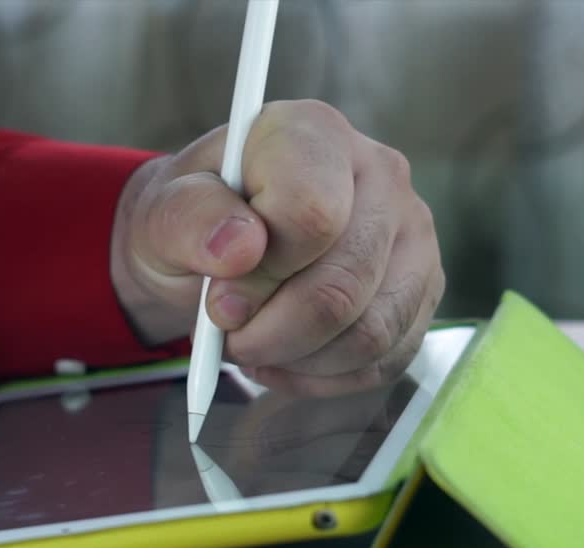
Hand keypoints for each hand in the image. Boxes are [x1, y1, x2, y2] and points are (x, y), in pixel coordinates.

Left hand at [111, 100, 443, 395]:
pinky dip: (322, 377)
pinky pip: (384, 360)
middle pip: (343, 287)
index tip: (218, 298)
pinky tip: (284, 358)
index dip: (260, 275)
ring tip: (252, 345)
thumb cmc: (195, 220)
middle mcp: (381, 175)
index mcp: (314, 135)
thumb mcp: (163, 212)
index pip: (313, 216)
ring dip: (295, 359)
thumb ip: (189, 219)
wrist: (217, 243)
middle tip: (228, 334)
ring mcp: (411, 236)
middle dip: (271, 332)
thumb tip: (238, 249)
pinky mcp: (420, 292)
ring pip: (369, 333)